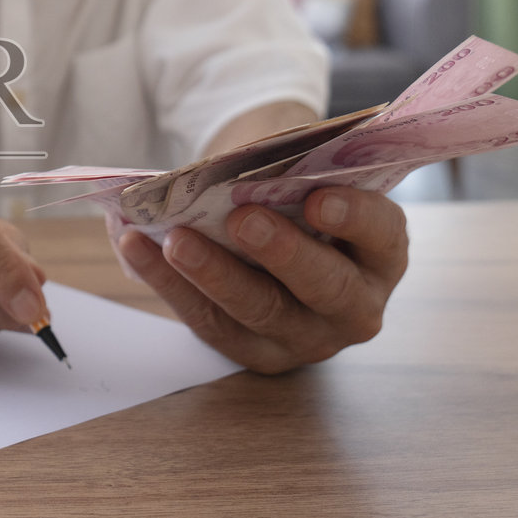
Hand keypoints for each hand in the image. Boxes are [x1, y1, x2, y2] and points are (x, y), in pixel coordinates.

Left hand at [108, 187, 408, 373]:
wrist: (278, 237)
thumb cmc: (297, 196)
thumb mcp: (307, 180)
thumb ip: (288, 172)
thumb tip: (228, 166)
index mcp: (381, 254)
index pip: (381, 236)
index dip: (354, 218)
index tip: (318, 198)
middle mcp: (354, 307)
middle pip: (324, 286)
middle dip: (281, 252)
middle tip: (241, 218)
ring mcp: (305, 337)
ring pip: (261, 311)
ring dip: (214, 273)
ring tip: (174, 238)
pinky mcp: (254, 352)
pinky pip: (208, 321)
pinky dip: (168, 283)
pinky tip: (135, 246)